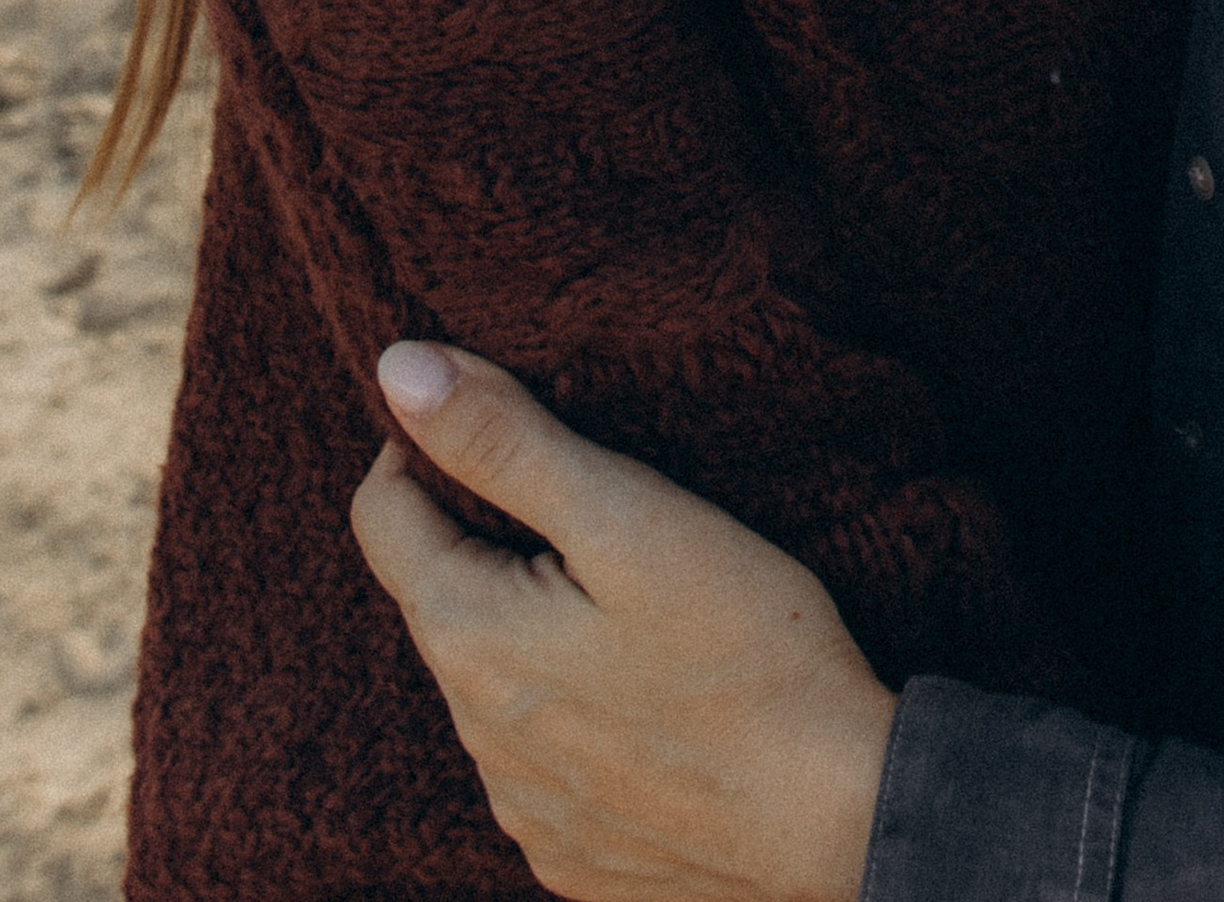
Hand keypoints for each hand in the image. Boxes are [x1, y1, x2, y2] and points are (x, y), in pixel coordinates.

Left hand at [350, 343, 896, 901]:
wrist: (841, 816)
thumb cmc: (747, 652)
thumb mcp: (629, 517)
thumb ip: (507, 443)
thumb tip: (398, 371)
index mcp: (472, 641)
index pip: (382, 517)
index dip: (422, 448)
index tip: (490, 413)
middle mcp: (476, 737)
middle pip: (438, 598)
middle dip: (484, 535)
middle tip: (579, 493)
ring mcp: (523, 809)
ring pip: (489, 683)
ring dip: (525, 627)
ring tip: (621, 592)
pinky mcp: (572, 853)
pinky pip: (538, 762)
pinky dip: (566, 711)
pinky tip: (641, 691)